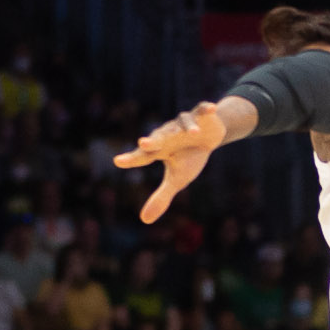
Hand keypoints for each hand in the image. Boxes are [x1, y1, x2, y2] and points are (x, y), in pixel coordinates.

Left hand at [115, 103, 228, 223]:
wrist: (209, 135)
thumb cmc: (188, 158)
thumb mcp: (177, 180)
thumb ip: (161, 198)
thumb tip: (144, 221)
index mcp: (160, 150)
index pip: (143, 156)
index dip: (131, 159)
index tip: (118, 161)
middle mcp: (169, 134)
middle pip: (160, 136)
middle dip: (153, 140)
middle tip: (144, 144)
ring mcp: (185, 123)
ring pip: (183, 123)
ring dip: (189, 127)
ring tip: (195, 134)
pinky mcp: (202, 115)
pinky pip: (202, 110)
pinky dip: (206, 108)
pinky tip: (211, 108)